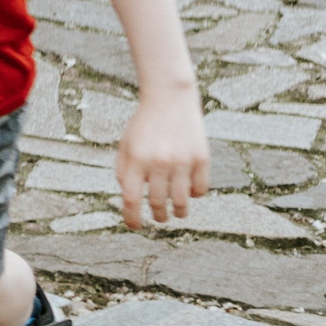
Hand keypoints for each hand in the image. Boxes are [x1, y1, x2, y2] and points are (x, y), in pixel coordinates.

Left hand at [116, 87, 207, 229]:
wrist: (170, 99)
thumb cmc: (145, 125)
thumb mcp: (126, 144)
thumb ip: (123, 170)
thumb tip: (130, 198)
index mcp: (136, 159)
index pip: (131, 198)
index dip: (131, 217)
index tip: (134, 226)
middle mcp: (159, 162)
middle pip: (157, 202)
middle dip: (158, 215)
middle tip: (159, 219)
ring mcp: (182, 161)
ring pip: (181, 200)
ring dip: (179, 211)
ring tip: (177, 214)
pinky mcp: (202, 158)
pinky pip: (200, 188)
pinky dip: (196, 195)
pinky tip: (191, 194)